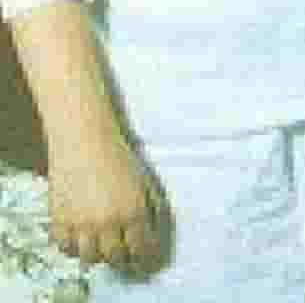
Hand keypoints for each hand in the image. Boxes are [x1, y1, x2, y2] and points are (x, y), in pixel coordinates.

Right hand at [47, 126, 161, 272]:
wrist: (84, 139)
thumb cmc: (118, 154)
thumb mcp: (144, 180)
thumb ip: (150, 207)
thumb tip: (152, 230)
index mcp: (133, 211)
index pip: (141, 248)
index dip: (146, 256)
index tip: (146, 258)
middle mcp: (106, 222)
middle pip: (115, 258)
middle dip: (123, 259)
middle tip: (124, 254)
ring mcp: (80, 223)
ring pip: (89, 258)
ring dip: (98, 255)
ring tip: (102, 246)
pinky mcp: (58, 219)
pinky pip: (65, 247)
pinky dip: (73, 248)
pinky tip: (81, 238)